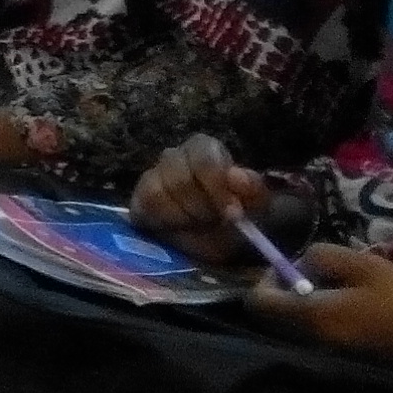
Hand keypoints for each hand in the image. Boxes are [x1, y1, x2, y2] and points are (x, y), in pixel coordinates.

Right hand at [133, 132, 316, 266]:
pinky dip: (164, 222)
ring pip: (158, 191)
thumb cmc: (234, 218)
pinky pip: (145, 207)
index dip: (215, 181)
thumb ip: (252, 189)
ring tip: (196, 225)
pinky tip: (177, 228)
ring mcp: (152, 177)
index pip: (203, 152)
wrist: (212, 241)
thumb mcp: (255, 207)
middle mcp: (174, 157)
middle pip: (179, 175)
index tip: (232, 213)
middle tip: (214, 222)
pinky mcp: (138, 200)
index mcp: (205, 150)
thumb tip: (235, 175)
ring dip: (183, 216)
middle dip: (201, 206)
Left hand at [236, 243, 392, 370]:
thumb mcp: (363, 264)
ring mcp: (321, 355)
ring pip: (287, 328)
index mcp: (312, 317)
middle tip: (306, 274)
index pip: (258, 303)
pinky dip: (311, 319)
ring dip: (295, 306)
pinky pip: (306, 338)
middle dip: (279, 293)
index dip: (263, 280)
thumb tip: (299, 263)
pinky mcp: (335, 360)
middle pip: (269, 318)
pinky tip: (338, 306)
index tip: (286, 265)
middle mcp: (308, 341)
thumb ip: (323, 257)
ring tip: (326, 287)